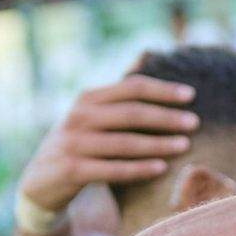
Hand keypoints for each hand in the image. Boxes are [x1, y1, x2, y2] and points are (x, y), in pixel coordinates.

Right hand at [16, 75, 199, 215]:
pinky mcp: (72, 170)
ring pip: (124, 142)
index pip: (131, 88)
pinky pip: (112, 169)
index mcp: (88, 99)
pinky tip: (162, 168)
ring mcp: (73, 143)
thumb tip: (145, 55)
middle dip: (165, 117)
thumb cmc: (80, 143)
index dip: (162, 90)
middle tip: (195, 122)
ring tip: (185, 145)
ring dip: (157, 144)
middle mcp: (79, 117)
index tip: (191, 95)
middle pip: (131, 113)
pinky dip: (138, 168)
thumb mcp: (93, 114)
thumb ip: (119, 93)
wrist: (41, 180)